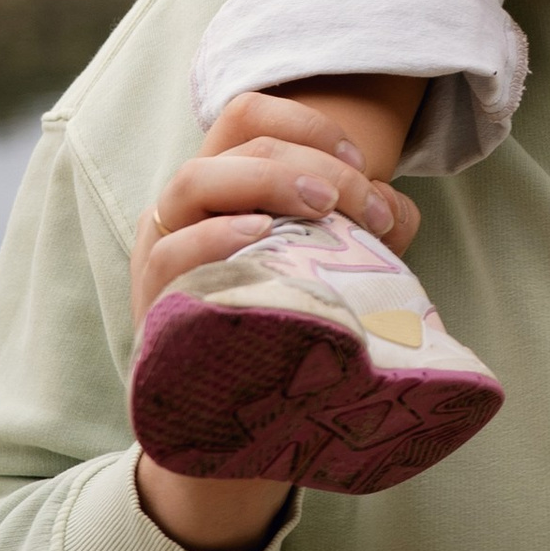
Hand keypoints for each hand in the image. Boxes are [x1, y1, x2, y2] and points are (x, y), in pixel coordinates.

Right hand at [128, 93, 423, 550]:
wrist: (237, 435)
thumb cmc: (285, 335)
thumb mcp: (327, 272)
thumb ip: (361, 234)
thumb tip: (395, 210)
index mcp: (226, 189)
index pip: (250, 115)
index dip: (308, 122)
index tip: (362, 163)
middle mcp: (187, 210)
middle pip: (237, 143)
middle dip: (310, 158)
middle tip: (357, 201)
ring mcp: (163, 252)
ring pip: (193, 181)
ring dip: (266, 181)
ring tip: (318, 205)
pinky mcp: (154, 303)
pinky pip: (170, 252)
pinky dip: (215, 236)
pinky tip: (257, 238)